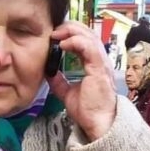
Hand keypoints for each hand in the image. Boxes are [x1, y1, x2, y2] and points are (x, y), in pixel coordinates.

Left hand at [47, 22, 116, 140]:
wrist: (98, 123)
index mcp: (94, 64)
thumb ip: (59, 81)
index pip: (84, 40)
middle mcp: (100, 60)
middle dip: (70, 27)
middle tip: (54, 29)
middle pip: (88, 33)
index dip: (70, 33)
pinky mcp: (100, 69)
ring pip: (89, 36)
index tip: (54, 35)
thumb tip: (47, 72)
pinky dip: (76, 42)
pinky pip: (89, 48)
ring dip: (71, 31)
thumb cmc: (87, 110)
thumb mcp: (67, 93)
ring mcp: (101, 63)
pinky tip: (63, 44)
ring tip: (56, 33)